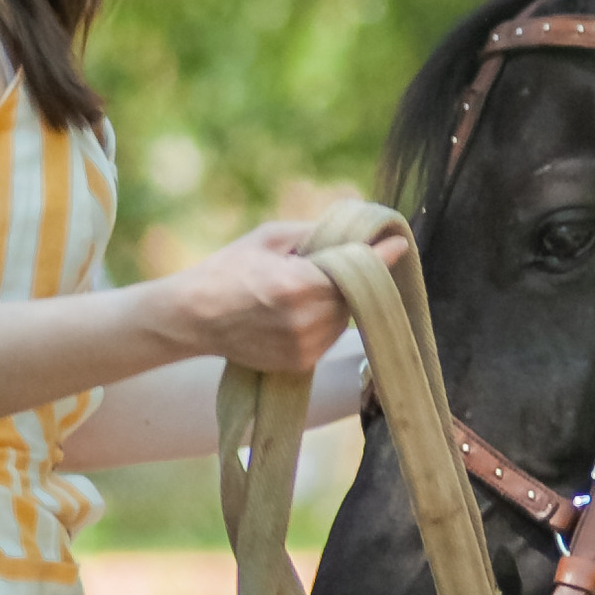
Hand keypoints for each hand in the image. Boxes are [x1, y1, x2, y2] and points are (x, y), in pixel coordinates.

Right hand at [147, 222, 408, 374]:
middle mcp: (305, 320)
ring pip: (345, 319)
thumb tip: (359, 230)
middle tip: (333, 263)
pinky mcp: (301, 364)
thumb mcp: (271, 237)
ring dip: (338, 301)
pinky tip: (299, 310)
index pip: (355, 271)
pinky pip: (330, 337)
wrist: (194, 317)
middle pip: (354, 295)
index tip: (400, 244)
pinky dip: (325, 321)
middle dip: (351, 278)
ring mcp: (304, 346)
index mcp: (298, 284)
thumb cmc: (231, 268)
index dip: (381, 257)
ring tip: (306, 288)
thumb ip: (317, 233)